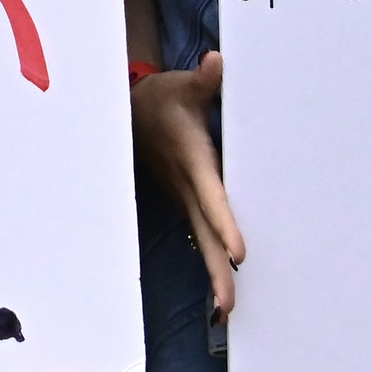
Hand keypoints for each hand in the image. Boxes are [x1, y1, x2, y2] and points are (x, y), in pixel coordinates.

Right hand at [134, 49, 243, 313]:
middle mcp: (187, 187)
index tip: (239, 251)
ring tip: (229, 308)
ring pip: (201, 239)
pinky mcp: (188, 201)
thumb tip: (219, 64)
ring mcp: (185, 197)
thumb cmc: (161, 99)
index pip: (211, 196)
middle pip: (204, 233)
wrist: (132, 113)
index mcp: (191, 161)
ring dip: (214, 272)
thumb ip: (205, 80)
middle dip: (215, 269)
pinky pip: (202, 234)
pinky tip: (226, 285)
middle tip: (229, 305)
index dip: (224, 223)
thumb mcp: (182, 86)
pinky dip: (213, 259)